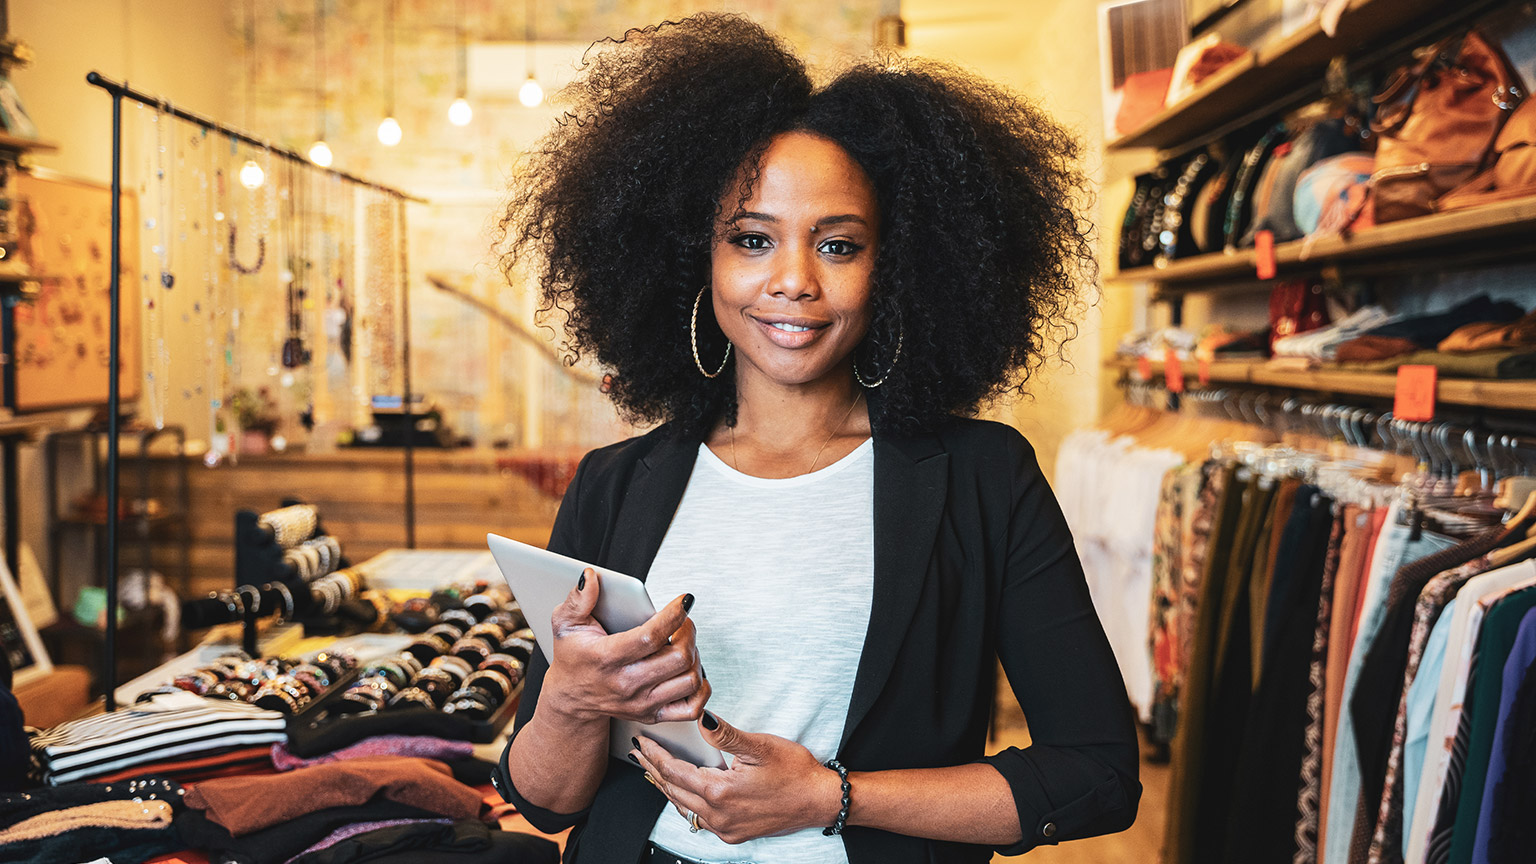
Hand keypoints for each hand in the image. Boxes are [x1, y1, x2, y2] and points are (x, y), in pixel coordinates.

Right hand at [540, 569, 709, 725]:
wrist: (571, 699)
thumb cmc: (573, 658)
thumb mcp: (566, 624)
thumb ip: (578, 599)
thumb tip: (590, 578)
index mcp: (608, 658)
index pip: (650, 637)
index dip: (674, 615)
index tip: (684, 601)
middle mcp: (628, 684)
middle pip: (678, 658)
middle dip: (688, 633)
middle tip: (682, 621)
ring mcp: (643, 702)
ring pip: (690, 680)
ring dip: (695, 657)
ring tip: (683, 644)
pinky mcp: (653, 714)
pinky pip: (692, 708)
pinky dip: (700, 688)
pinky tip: (689, 670)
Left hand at [631, 712, 842, 843]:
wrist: (819, 800)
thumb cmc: (795, 771)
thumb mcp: (760, 745)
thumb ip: (725, 733)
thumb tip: (700, 717)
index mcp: (720, 791)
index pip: (674, 771)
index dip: (655, 755)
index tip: (642, 743)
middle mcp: (718, 815)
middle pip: (673, 791)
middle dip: (653, 770)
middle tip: (639, 754)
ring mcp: (726, 827)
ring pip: (684, 808)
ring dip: (666, 788)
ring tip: (652, 771)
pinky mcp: (734, 833)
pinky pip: (699, 819)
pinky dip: (685, 803)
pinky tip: (682, 794)